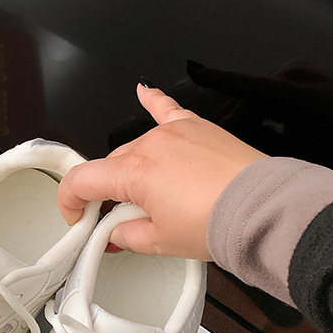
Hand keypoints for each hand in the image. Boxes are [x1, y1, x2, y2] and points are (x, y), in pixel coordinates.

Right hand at [57, 83, 266, 259]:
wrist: (262, 210)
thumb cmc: (217, 222)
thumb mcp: (162, 242)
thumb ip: (128, 236)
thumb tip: (116, 234)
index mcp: (133, 173)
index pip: (82, 180)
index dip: (70, 202)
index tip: (78, 218)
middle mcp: (149, 144)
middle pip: (112, 166)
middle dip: (109, 192)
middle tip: (124, 220)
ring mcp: (175, 132)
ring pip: (138, 147)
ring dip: (135, 169)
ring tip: (155, 197)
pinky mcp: (198, 128)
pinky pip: (169, 109)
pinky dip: (154, 101)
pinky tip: (144, 90)